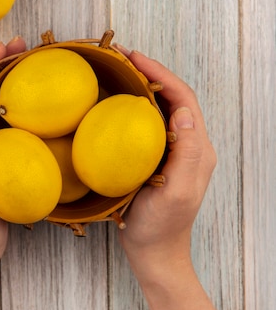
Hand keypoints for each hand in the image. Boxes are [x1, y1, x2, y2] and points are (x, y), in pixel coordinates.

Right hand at [113, 48, 216, 262]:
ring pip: (161, 107)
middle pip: (173, 97)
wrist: (154, 252)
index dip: (160, 74)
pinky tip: (113, 102)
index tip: (133, 58)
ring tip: (116, 71)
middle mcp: (188, 144)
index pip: (183, 99)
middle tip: (120, 57)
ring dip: (141, 85)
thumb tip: (183, 112)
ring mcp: (172, 150)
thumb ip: (186, 154)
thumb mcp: (175, 192)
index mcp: (196, 148)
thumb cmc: (160, 226)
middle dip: (150, 72)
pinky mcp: (156, 157)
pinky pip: (147, 122)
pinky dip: (132, 105)